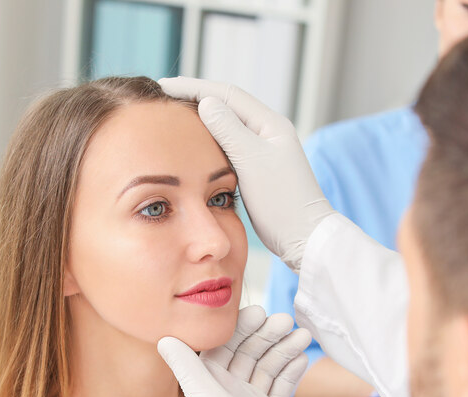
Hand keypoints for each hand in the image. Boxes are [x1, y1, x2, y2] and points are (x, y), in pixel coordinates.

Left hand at [158, 306, 311, 396]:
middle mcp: (228, 390)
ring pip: (268, 367)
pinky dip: (292, 371)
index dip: (241, 327)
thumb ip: (185, 366)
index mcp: (209, 384)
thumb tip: (162, 338)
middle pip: (249, 353)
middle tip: (286, 320)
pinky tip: (304, 356)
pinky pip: (281, 387)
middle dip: (267, 335)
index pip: (224, 346)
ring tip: (304, 335)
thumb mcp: (202, 396)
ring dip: (284, 349)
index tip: (259, 311)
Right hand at [159, 77, 334, 271]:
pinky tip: (193, 146)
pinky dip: (208, 142)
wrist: (304, 237)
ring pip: (227, 126)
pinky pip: (228, 147)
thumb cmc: (281, 201)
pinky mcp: (258, 170)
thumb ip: (228, 130)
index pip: (226, 94)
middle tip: (163, 98)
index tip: (163, 87)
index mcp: (270, 124)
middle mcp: (268, 132)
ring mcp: (264, 151)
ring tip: (173, 116)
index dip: (193, 87)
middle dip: (195, 98)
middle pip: (227, 106)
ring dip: (200, 119)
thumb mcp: (251, 161)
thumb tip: (206, 102)